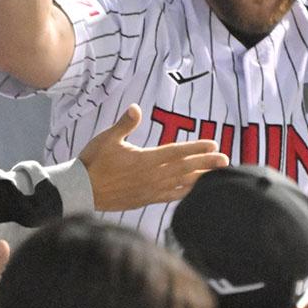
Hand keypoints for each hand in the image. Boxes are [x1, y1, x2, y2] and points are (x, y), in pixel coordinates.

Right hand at [78, 104, 228, 210]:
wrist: (82, 190)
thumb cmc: (94, 161)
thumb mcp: (107, 138)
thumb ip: (125, 124)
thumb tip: (137, 108)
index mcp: (145, 159)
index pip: (176, 152)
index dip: (195, 148)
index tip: (212, 144)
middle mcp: (151, 176)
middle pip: (184, 168)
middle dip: (206, 163)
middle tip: (225, 160)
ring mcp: (150, 190)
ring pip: (181, 183)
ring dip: (201, 178)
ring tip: (218, 174)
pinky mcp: (146, 199)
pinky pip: (171, 196)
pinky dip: (185, 192)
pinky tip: (196, 190)